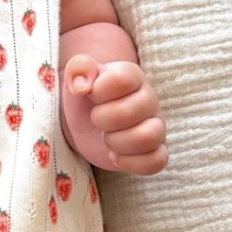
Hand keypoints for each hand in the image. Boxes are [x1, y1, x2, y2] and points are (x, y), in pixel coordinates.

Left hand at [62, 56, 167, 174]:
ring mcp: (156, 126)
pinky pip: (156, 161)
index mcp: (131, 76)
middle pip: (128, 113)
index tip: (91, 95)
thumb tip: (83, 85)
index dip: (98, 91)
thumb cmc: (85, 100)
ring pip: (148, 138)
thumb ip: (78, 68)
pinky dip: (131, 163)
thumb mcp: (75, 79)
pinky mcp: (156, 150)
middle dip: (102, 120)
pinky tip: (116, 157)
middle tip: (97, 121)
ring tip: (107, 139)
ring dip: (117, 143)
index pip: (121, 80)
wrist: (88, 127)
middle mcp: (149, 99)